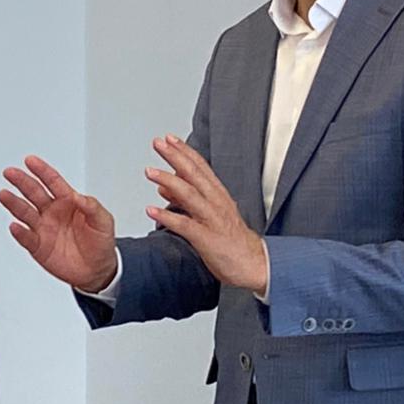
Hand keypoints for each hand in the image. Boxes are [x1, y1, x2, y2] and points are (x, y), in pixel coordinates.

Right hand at [0, 155, 117, 291]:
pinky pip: (26, 238)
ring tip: (4, 195)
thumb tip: (79, 197)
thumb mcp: (104, 222)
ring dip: (14, 203)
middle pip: (34, 193)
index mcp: (68, 201)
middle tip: (10, 173)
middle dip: (22, 181)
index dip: (42, 171)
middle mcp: (52, 212)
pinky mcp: (38, 246)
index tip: (30, 161)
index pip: (53, 182)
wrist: (97, 270)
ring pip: (25, 212)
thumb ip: (93, 207)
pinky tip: (15, 225)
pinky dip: (20, 232)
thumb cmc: (100, 243)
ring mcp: (43, 228)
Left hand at [144, 134, 268, 293]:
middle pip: (194, 174)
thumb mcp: (208, 214)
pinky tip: (151, 210)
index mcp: (218, 195)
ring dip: (168, 181)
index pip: (200, 167)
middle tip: (158, 143)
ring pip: (189, 195)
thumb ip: (185, 199)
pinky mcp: (207, 238)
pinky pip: (185, 225)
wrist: (254, 265)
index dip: (185, 151)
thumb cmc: (230, 240)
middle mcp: (216, 203)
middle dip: (175, 157)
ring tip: (149, 171)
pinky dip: (167, 217)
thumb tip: (164, 187)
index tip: (169, 139)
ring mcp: (212, 219)